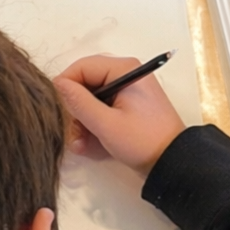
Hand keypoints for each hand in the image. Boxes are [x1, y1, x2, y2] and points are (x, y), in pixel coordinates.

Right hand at [53, 55, 185, 179]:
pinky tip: (88, 145)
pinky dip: (93, 125)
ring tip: (79, 144)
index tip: (57, 110)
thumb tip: (57, 84)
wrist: (172, 163)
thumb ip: (79, 102)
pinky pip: (101, 109)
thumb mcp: (106, 124)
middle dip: (75, 109)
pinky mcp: (126, 106)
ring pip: (91, 99)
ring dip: (82, 122)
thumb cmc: (142, 141)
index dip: (65, 86)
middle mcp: (125, 74)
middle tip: (71, 133)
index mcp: (124, 69)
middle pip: (85, 83)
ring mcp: (126, 91)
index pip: (81, 66)